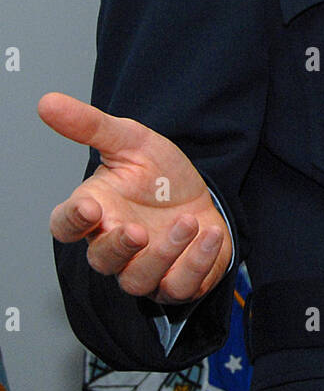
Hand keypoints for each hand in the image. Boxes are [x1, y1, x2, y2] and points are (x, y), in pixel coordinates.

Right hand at [40, 92, 232, 306]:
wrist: (202, 194)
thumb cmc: (158, 174)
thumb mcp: (130, 140)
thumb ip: (89, 125)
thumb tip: (47, 102)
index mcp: (95, 212)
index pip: (65, 226)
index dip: (72, 221)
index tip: (88, 206)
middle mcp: (113, 246)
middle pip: (101, 261)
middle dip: (119, 247)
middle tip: (138, 230)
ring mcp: (144, 269)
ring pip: (138, 280)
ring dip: (163, 255)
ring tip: (187, 222)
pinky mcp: (176, 283)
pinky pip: (178, 288)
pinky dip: (195, 264)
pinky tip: (209, 235)